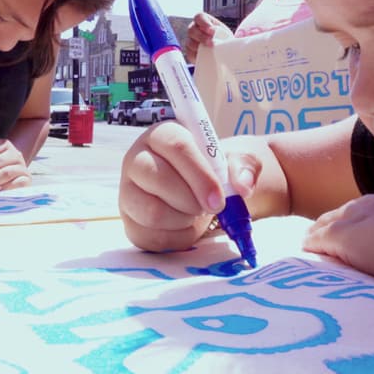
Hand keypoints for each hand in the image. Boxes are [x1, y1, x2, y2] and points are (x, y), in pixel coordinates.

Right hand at [119, 121, 258, 252]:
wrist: (201, 196)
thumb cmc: (213, 173)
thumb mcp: (235, 162)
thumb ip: (245, 167)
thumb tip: (242, 186)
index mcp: (162, 135)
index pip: (177, 146)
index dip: (200, 174)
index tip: (219, 198)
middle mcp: (137, 159)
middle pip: (159, 179)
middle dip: (192, 200)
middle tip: (210, 208)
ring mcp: (128, 191)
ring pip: (153, 212)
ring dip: (184, 219)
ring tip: (194, 212)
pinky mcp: (129, 221)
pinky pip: (152, 238)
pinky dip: (177, 238)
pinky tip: (184, 225)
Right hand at [182, 12, 232, 62]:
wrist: (220, 51)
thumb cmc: (223, 39)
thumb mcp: (225, 33)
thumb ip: (227, 32)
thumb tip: (242, 36)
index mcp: (203, 20)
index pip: (199, 17)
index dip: (204, 23)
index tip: (212, 30)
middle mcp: (194, 29)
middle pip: (192, 30)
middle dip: (202, 36)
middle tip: (212, 43)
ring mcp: (190, 40)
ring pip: (190, 42)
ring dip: (199, 46)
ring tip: (209, 50)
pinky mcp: (190, 52)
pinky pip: (190, 53)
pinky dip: (196, 55)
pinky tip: (203, 56)